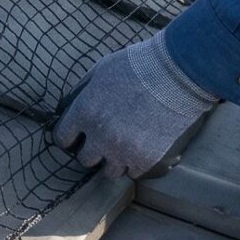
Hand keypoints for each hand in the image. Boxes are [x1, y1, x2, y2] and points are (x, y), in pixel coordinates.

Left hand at [51, 34, 217, 178]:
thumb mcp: (100, 70)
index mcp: (84, 112)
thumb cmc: (137, 66)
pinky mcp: (145, 161)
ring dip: (115, 160)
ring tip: (126, 145)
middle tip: (107, 139)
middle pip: (85, 159)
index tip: (79, 136)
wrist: (176, 75)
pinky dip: (136, 163)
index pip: (62, 139)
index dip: (71, 137)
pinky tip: (143, 147)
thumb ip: (81, 92)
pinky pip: (133, 173)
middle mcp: (100, 137)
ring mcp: (123, 151)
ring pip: (109, 171)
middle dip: (94, 149)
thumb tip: (68, 108)